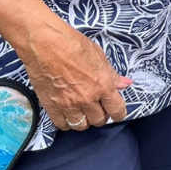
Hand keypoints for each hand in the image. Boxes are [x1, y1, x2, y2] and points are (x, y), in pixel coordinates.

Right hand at [15, 18, 130, 130]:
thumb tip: (125, 84)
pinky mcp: (51, 106)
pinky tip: (68, 115)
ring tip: (83, 113)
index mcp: (103, 85)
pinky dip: (66, 122)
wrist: (45, 44)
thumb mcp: (99, 57)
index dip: (119, 114)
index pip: (117, 110)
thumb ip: (112, 75)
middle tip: (98, 109)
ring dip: (84, 121)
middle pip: (99, 120)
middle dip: (101, 116)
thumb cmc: (73, 45)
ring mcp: (68, 104)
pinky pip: (61, 124)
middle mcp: (87, 98)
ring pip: (81, 125)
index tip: (117, 113)